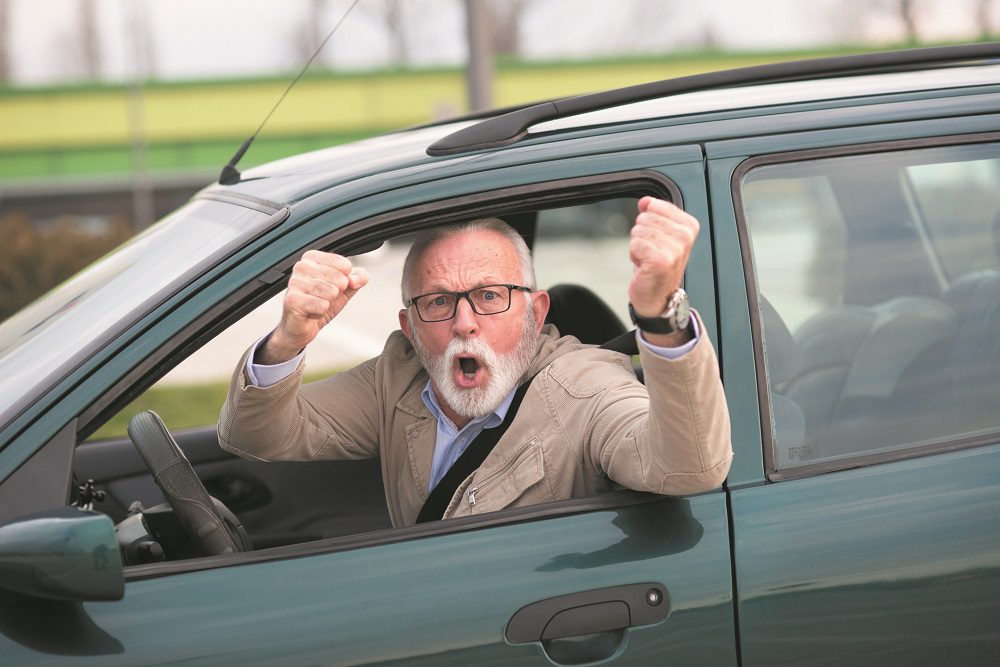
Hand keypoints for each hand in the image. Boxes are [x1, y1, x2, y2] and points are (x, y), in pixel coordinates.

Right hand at [258, 250, 368, 364]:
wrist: (302, 325)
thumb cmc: (320, 303)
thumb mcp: (345, 288)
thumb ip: (359, 277)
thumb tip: (354, 279)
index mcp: (313, 258)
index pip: (345, 265)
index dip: (346, 280)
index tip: (332, 286)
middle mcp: (301, 266)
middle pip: (340, 279)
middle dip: (337, 293)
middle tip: (323, 298)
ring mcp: (295, 282)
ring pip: (331, 292)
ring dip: (328, 303)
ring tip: (316, 304)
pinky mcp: (292, 300)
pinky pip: (322, 305)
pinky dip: (321, 312)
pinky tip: (311, 312)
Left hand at [628, 197, 698, 343]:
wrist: (658, 297)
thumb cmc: (659, 265)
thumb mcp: (660, 234)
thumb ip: (654, 213)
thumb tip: (645, 201)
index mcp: (689, 226)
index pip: (655, 205)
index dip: (649, 222)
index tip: (658, 239)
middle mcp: (685, 237)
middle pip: (645, 218)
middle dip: (642, 235)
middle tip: (652, 251)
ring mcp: (674, 249)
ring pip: (638, 231)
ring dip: (638, 246)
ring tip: (649, 259)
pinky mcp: (660, 260)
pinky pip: (634, 244)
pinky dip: (634, 255)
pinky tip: (645, 266)